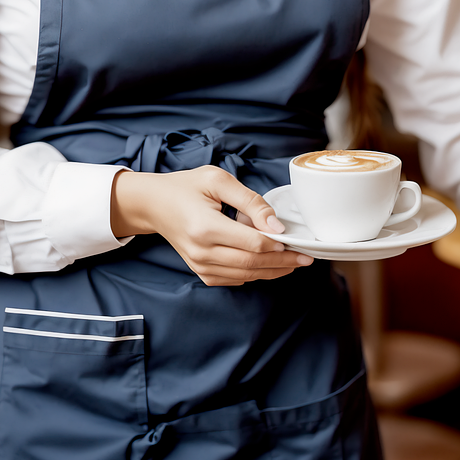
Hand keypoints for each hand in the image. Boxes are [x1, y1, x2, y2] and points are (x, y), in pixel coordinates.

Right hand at [109, 167, 313, 287]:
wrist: (154, 204)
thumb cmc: (186, 187)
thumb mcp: (218, 181)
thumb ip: (251, 202)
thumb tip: (276, 226)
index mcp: (205, 227)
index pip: (252, 243)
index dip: (277, 244)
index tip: (296, 242)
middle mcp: (202, 252)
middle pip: (252, 263)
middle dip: (283, 262)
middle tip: (305, 258)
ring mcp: (200, 265)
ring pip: (246, 275)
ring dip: (273, 271)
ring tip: (293, 263)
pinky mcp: (201, 272)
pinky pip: (234, 279)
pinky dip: (255, 274)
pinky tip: (269, 265)